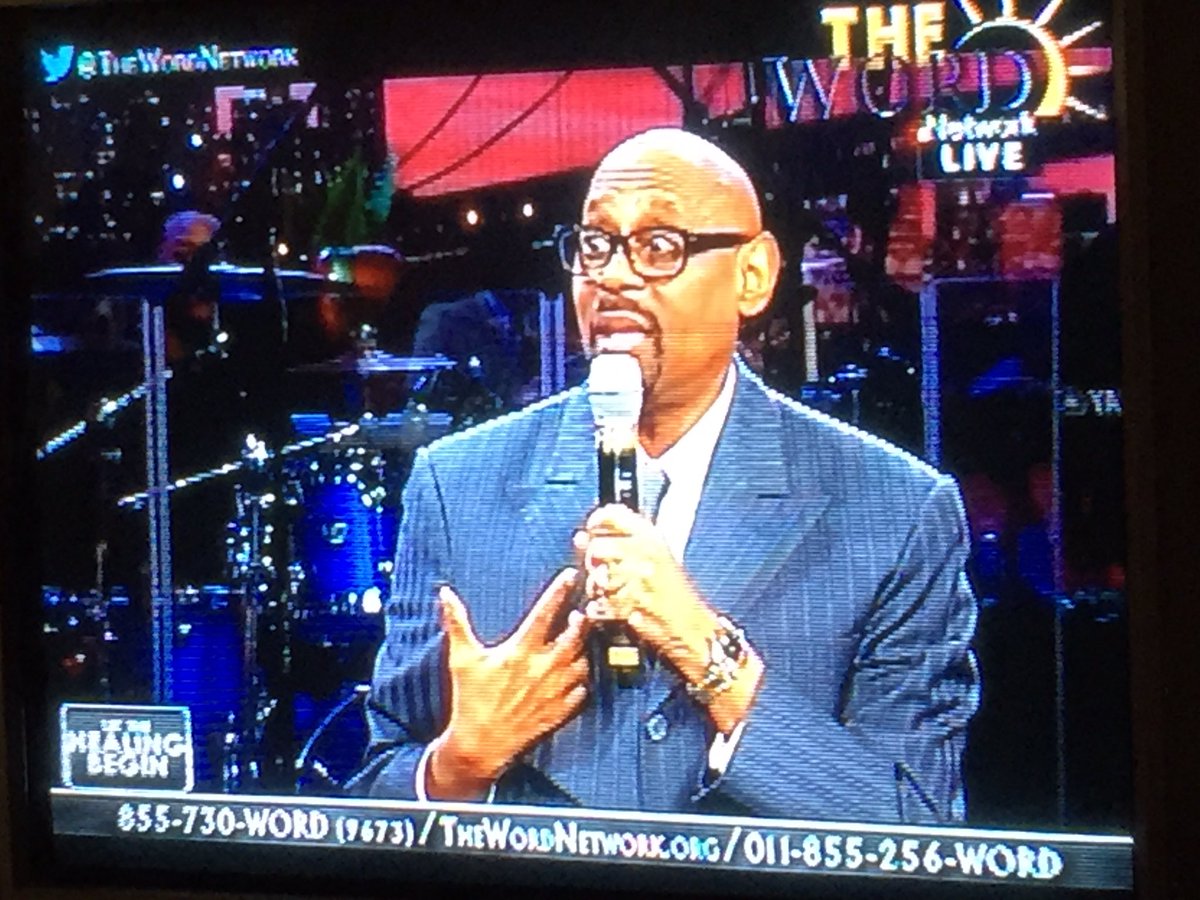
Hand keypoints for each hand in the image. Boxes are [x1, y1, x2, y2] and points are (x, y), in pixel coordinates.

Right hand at [426, 568, 589, 800]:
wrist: (480, 746)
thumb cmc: (470, 699)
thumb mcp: (462, 658)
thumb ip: (457, 623)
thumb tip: (445, 593)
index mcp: (521, 651)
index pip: (546, 612)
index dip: (560, 590)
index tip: (571, 575)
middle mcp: (543, 668)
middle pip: (576, 635)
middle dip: (583, 620)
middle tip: (581, 612)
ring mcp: (555, 690)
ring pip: (583, 662)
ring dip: (583, 649)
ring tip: (578, 642)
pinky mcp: (561, 710)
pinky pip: (583, 689)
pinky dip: (582, 679)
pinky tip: (575, 673)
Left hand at [577, 504, 763, 733]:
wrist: (698, 635)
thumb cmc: (678, 601)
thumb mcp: (658, 561)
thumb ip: (620, 545)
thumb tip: (581, 537)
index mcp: (654, 538)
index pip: (610, 515)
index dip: (595, 526)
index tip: (592, 535)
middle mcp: (646, 553)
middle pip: (596, 549)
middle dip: (593, 565)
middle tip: (606, 578)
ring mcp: (638, 579)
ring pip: (595, 578)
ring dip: (597, 592)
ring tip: (615, 599)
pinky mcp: (630, 606)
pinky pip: (597, 605)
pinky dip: (601, 613)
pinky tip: (616, 614)